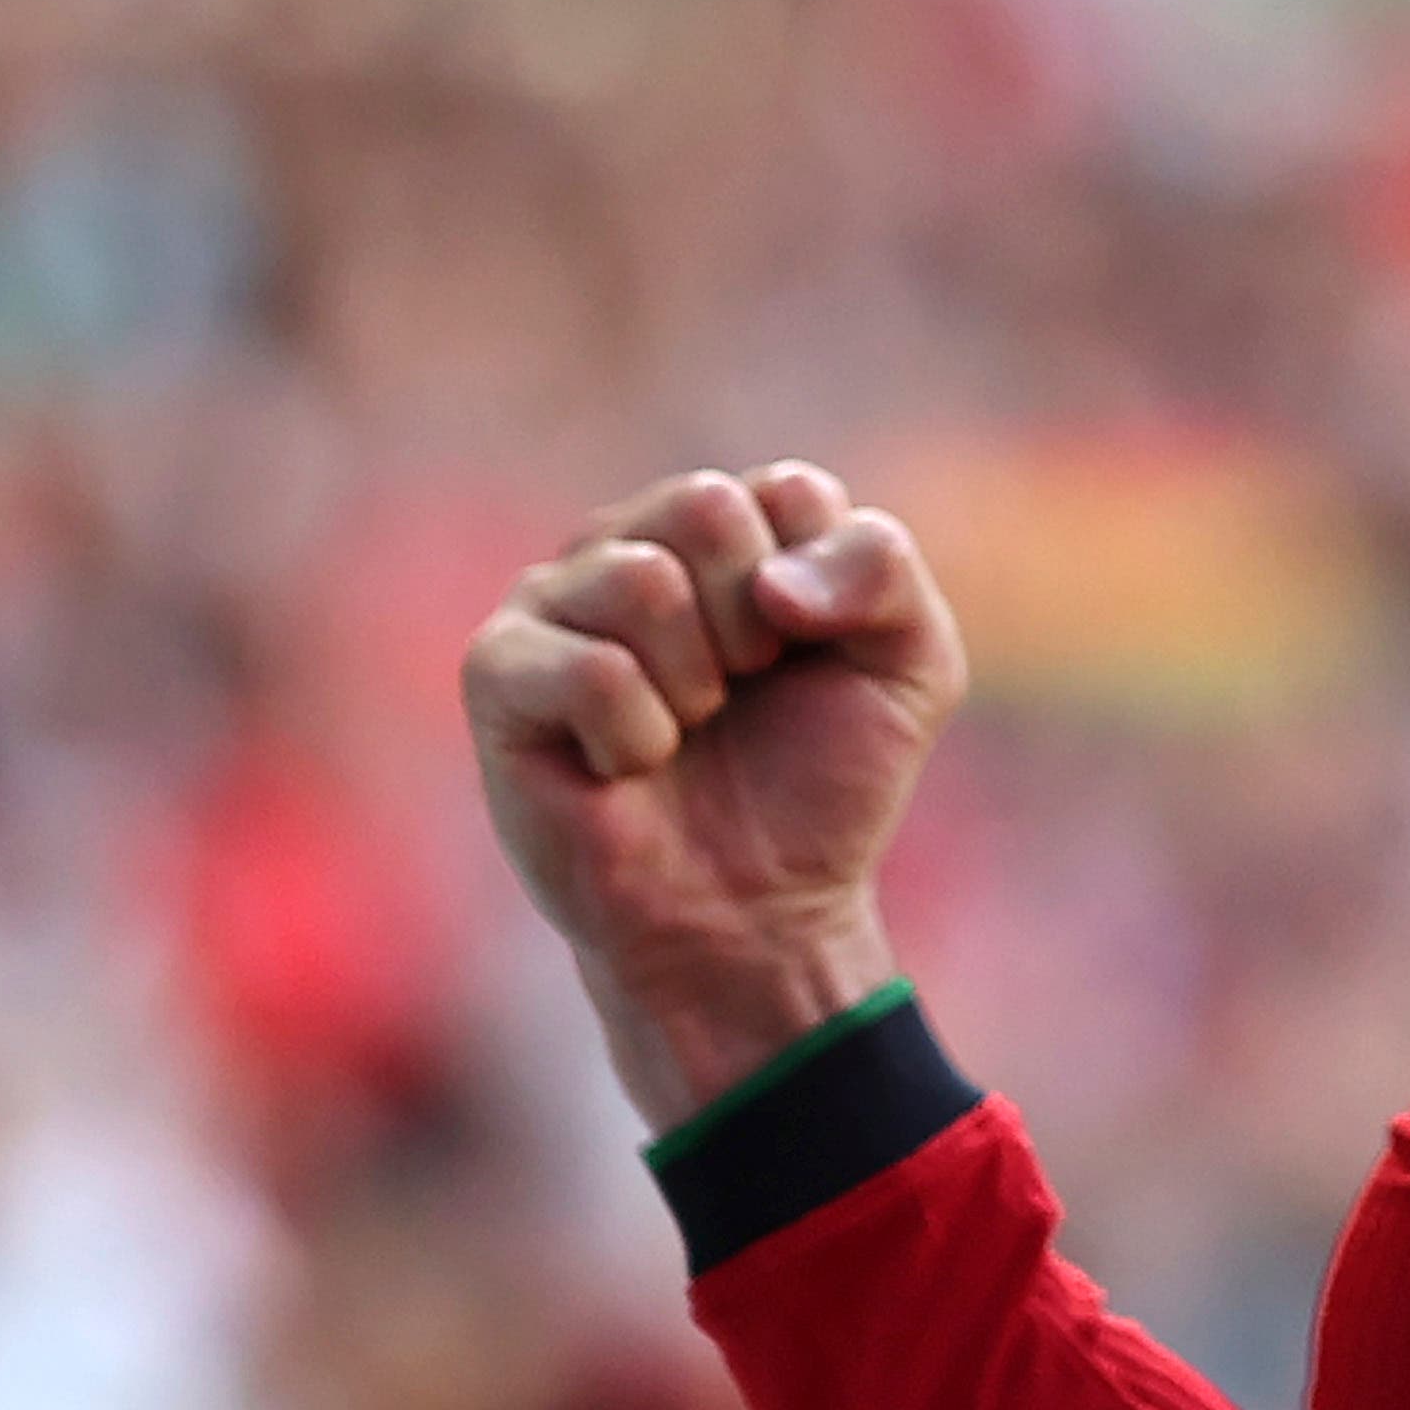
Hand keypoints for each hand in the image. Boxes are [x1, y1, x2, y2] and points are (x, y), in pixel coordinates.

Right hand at [462, 462, 967, 1129]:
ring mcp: (552, 601)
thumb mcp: (911, 664)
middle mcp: (628, 540)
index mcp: (722, 525)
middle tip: (738, 699)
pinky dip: (637, 738)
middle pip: (706, 509)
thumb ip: (882, 567)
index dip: (823, 599)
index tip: (805, 664)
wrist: (756, 917)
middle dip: (754, 630)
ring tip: (682, 733)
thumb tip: (773, 584)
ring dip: (694, 688)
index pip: (787, 492)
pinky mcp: (498, 673)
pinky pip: (590, 670)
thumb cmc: (820, 785)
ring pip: (641, 581)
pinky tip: (625, 768)